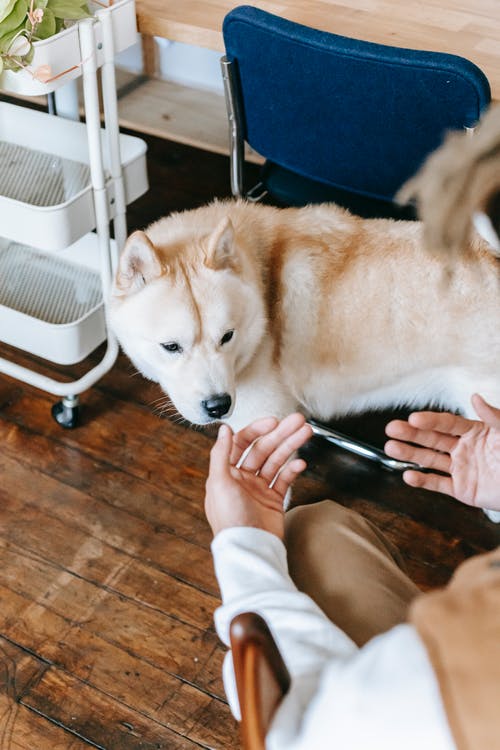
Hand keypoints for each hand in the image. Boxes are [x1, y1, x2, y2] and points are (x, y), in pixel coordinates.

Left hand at [205, 413, 312, 538]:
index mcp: (227, 472)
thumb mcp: (219, 482)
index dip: (257, 430)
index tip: (273, 421)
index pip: (243, 443)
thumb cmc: (229, 519)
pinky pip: (284, 479)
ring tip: (306, 432)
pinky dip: (293, 470)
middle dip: (281, 434)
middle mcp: (243, 478)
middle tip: (298, 421)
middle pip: (263, 449)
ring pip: (276, 461)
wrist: (249, 548)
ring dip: (291, 446)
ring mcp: (259, 489)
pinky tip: (301, 463)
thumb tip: (223, 429)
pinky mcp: (273, 500)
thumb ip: (220, 454)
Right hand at [385, 394, 499, 509]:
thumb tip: (475, 397)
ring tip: (391, 448)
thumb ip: (493, 417)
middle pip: (432, 439)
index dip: (430, 421)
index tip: (414, 418)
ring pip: (430, 459)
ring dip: (409, 454)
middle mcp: (463, 448)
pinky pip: (438, 484)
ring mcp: (460, 468)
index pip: (447, 424)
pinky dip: (422, 481)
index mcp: (474, 432)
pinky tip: (408, 475)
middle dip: (411, 434)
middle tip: (392, 428)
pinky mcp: (461, 489)